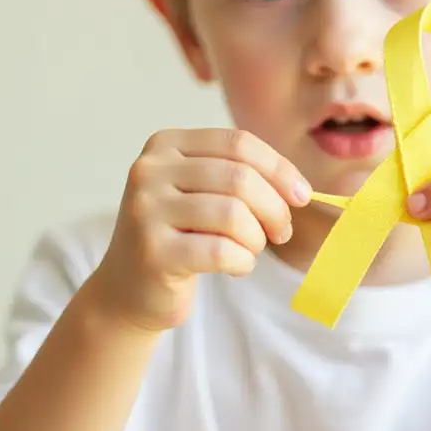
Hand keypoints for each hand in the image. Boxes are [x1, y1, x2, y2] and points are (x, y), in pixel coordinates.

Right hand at [90, 128, 311, 331]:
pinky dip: (243, 261)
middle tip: (281, 232)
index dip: (279, 168)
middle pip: (239, 177)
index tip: (302, 195)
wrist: (128, 288)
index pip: (238, 143)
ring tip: (251, 250)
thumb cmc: (178, 236)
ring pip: (233, 214)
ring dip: (257, 238)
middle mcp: (149, 170)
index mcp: (165, 145)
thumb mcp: (201, 191)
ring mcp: (147, 210)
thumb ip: (239, 176)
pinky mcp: (153, 251)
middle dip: (274, 208)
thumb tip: (298, 188)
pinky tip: (236, 266)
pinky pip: (222, 251)